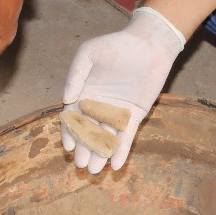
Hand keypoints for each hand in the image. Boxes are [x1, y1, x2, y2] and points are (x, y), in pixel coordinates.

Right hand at [62, 7, 184, 172]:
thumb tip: (67, 100)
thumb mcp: (88, 54)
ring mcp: (118, 111)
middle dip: (85, 149)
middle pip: (90, 132)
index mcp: (85, 92)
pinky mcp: (135, 114)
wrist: (148, 44)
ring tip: (96, 170)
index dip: (70, 133)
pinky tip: (116, 164)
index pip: (74, 118)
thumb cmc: (116, 45)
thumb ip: (75, 75)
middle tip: (82, 165)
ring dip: (101, 154)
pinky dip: (122, 150)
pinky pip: (127, 135)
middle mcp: (100, 104)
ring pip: (107, 137)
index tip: (69, 147)